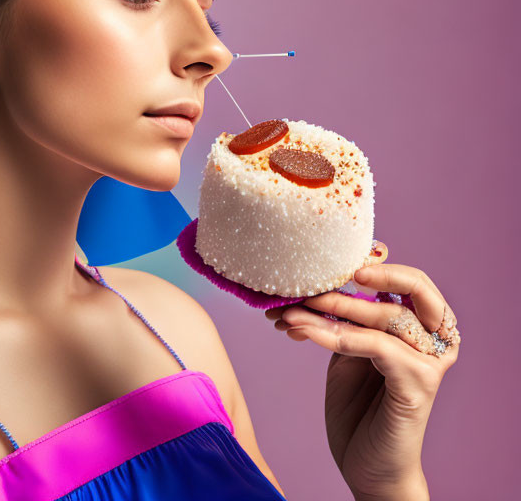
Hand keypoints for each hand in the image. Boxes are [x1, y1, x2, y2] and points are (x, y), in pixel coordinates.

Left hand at [264, 242, 459, 498]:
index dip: (380, 264)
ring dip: (331, 309)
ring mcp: (430, 363)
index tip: (337, 260)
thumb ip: (348, 316)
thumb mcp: (349, 349)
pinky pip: (374, 347)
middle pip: (411, 289)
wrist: (367, 464)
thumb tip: (321, 279)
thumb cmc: (358, 405)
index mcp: (424, 328)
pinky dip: (335, 336)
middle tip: (310, 281)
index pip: (413, 280)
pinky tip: (303, 332)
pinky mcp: (416, 385)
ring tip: (288, 312)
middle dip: (356, 281)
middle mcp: (436, 341)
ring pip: (386, 317)